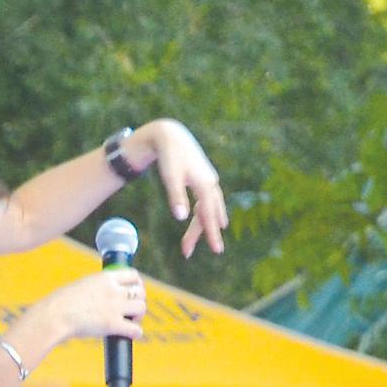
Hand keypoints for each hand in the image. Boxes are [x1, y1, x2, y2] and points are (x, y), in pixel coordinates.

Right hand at [41, 267, 144, 346]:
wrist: (53, 316)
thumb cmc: (60, 303)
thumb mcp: (81, 286)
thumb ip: (96, 288)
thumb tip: (101, 298)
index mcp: (104, 277)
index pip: (133, 275)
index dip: (137, 283)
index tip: (134, 290)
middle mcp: (113, 290)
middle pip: (140, 292)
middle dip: (138, 300)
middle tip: (132, 309)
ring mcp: (114, 307)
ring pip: (141, 308)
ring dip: (138, 316)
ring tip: (130, 321)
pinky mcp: (113, 324)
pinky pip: (136, 329)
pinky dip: (136, 333)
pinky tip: (130, 334)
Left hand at [142, 120, 227, 255]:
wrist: (170, 135)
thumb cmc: (169, 156)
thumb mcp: (170, 177)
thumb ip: (176, 196)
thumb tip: (181, 217)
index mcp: (204, 185)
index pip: (209, 215)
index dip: (212, 234)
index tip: (217, 250)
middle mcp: (210, 183)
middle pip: (208, 213)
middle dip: (202, 233)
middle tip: (188, 251)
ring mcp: (209, 179)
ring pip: (210, 206)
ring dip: (207, 222)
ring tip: (211, 238)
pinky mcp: (204, 177)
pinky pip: (209, 199)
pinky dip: (208, 210)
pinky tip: (208, 214)